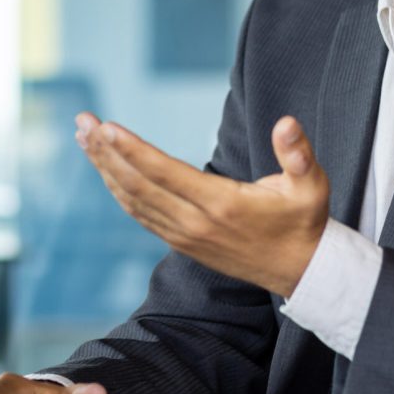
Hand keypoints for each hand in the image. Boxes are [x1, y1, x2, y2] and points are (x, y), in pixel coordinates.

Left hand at [75, 112, 328, 297]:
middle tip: (82, 122)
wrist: (301, 271)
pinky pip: (140, 213)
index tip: (106, 127)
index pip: (165, 173)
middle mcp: (194, 222)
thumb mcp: (312, 185)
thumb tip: (287, 122)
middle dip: (106, 152)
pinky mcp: (181, 241)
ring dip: (105, 168)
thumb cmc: (304, 221)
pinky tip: (105, 169)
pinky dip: (118, 189)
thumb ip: (298, 153)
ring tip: (84, 138)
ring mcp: (184, 235)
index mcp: (221, 204)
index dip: (132, 150)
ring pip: (133, 199)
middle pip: (138, 184)